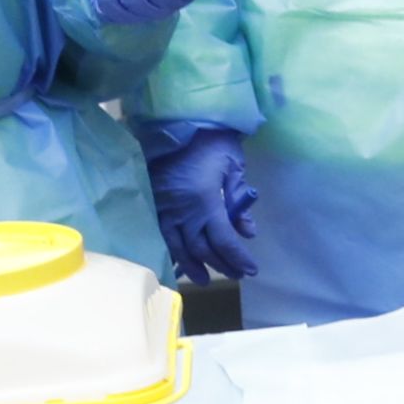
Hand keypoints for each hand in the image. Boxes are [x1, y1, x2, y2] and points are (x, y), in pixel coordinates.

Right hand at [146, 125, 260, 283]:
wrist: (180, 125)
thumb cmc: (213, 144)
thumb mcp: (235, 169)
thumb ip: (240, 202)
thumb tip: (248, 233)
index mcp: (206, 201)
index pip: (223, 240)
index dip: (237, 258)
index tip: (251, 270)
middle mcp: (183, 211)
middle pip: (202, 249)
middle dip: (221, 265)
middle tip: (236, 274)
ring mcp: (165, 209)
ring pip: (179, 248)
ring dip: (193, 266)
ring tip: (204, 279)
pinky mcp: (153, 205)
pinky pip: (162, 236)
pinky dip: (172, 252)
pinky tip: (179, 262)